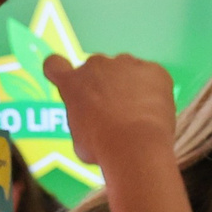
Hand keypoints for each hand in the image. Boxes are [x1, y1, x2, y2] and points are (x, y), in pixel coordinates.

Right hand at [43, 52, 176, 171]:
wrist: (136, 146)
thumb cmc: (102, 148)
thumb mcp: (80, 138)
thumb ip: (84, 120)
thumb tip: (93, 124)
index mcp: (72, 84)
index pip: (55, 64)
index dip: (62, 72)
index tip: (73, 84)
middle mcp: (96, 66)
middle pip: (98, 70)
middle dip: (105, 86)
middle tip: (117, 112)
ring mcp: (126, 63)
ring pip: (127, 71)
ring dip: (131, 86)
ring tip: (140, 113)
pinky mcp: (153, 69)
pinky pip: (153, 76)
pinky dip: (155, 89)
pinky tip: (156, 110)